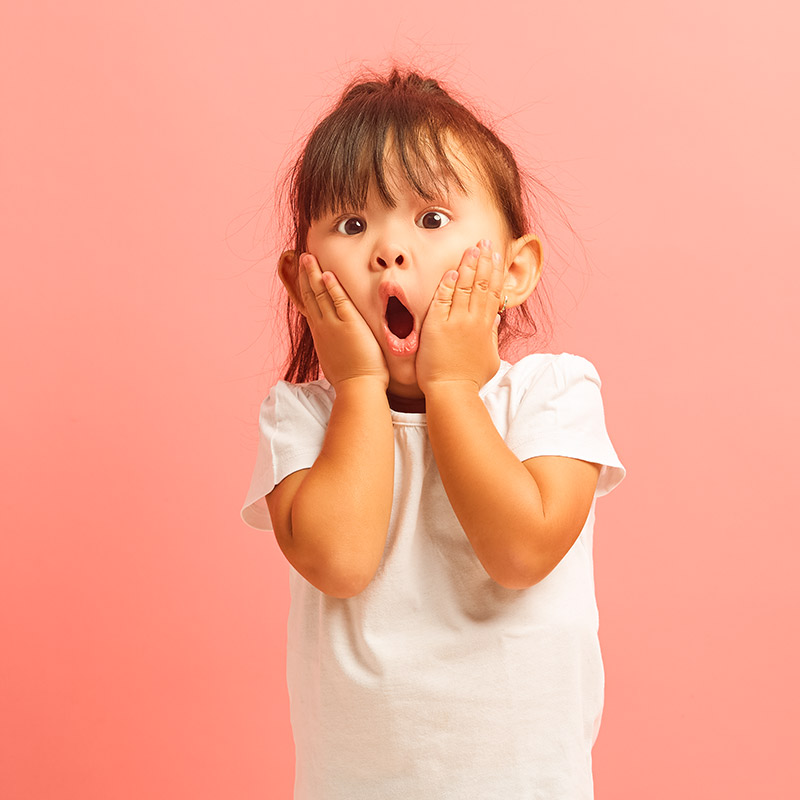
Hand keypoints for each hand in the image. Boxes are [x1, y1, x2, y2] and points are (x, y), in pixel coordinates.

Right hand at [298, 253, 389, 389]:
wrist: (357, 388)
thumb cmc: (352, 379)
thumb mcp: (336, 360)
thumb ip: (335, 346)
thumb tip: (336, 345)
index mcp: (320, 334)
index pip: (309, 306)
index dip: (305, 289)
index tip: (301, 275)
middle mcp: (322, 327)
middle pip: (310, 296)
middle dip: (305, 275)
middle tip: (302, 257)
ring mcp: (334, 325)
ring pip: (320, 294)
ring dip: (313, 274)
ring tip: (308, 258)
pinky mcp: (349, 324)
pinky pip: (338, 301)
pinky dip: (332, 286)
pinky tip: (326, 274)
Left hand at [416, 239, 503, 394]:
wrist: (452, 392)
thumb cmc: (469, 379)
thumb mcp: (489, 357)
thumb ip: (492, 336)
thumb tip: (496, 320)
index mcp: (486, 327)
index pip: (493, 293)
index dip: (495, 273)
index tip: (497, 256)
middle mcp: (473, 321)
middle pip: (481, 285)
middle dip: (484, 261)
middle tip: (486, 242)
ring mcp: (455, 322)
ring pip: (464, 288)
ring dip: (468, 266)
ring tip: (472, 248)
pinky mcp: (437, 326)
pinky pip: (442, 300)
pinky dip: (447, 285)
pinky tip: (450, 270)